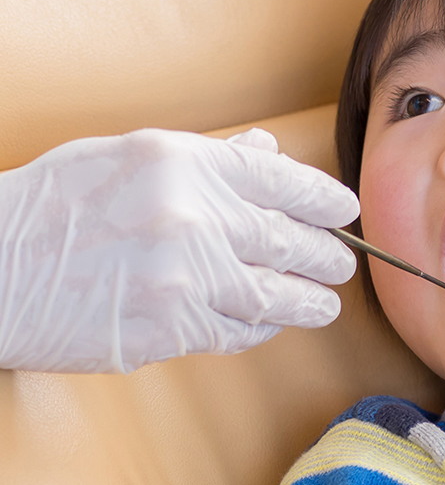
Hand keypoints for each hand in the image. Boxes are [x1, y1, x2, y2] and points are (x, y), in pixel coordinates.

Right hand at [0, 128, 358, 372]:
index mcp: (186, 163)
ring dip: (310, 302)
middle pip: (290, 240)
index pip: (284, 180)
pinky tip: (268, 323)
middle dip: (328, 256)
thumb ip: (211, 157)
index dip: (326, 200)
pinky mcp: (170, 327)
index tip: (345, 211)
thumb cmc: (59, 204)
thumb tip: (270, 153)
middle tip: (342, 264)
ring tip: (326, 304)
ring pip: (276, 294)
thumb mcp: (132, 156)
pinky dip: (261, 327)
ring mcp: (184, 275)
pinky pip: (238, 330)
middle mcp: (193, 216)